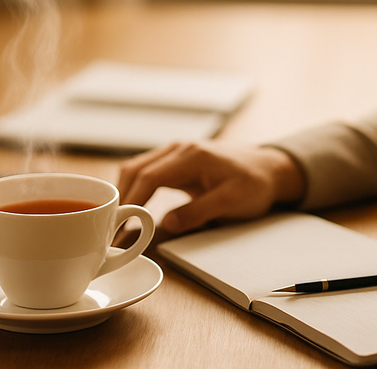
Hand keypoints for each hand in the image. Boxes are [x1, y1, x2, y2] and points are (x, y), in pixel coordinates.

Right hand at [117, 141, 304, 234]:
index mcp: (192, 156)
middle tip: (107, 227)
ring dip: (124, 192)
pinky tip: (128, 208)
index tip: (117, 225)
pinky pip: (146, 170)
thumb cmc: (255, 184)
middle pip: (135, 169)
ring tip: (113, 221)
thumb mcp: (232, 202)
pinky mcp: (176, 161)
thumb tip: (166, 223)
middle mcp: (180, 149)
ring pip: (137, 167)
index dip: (130, 203)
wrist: (270, 169)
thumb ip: (199, 212)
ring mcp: (176, 152)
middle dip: (119, 198)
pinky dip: (134, 188)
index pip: (149, 177)